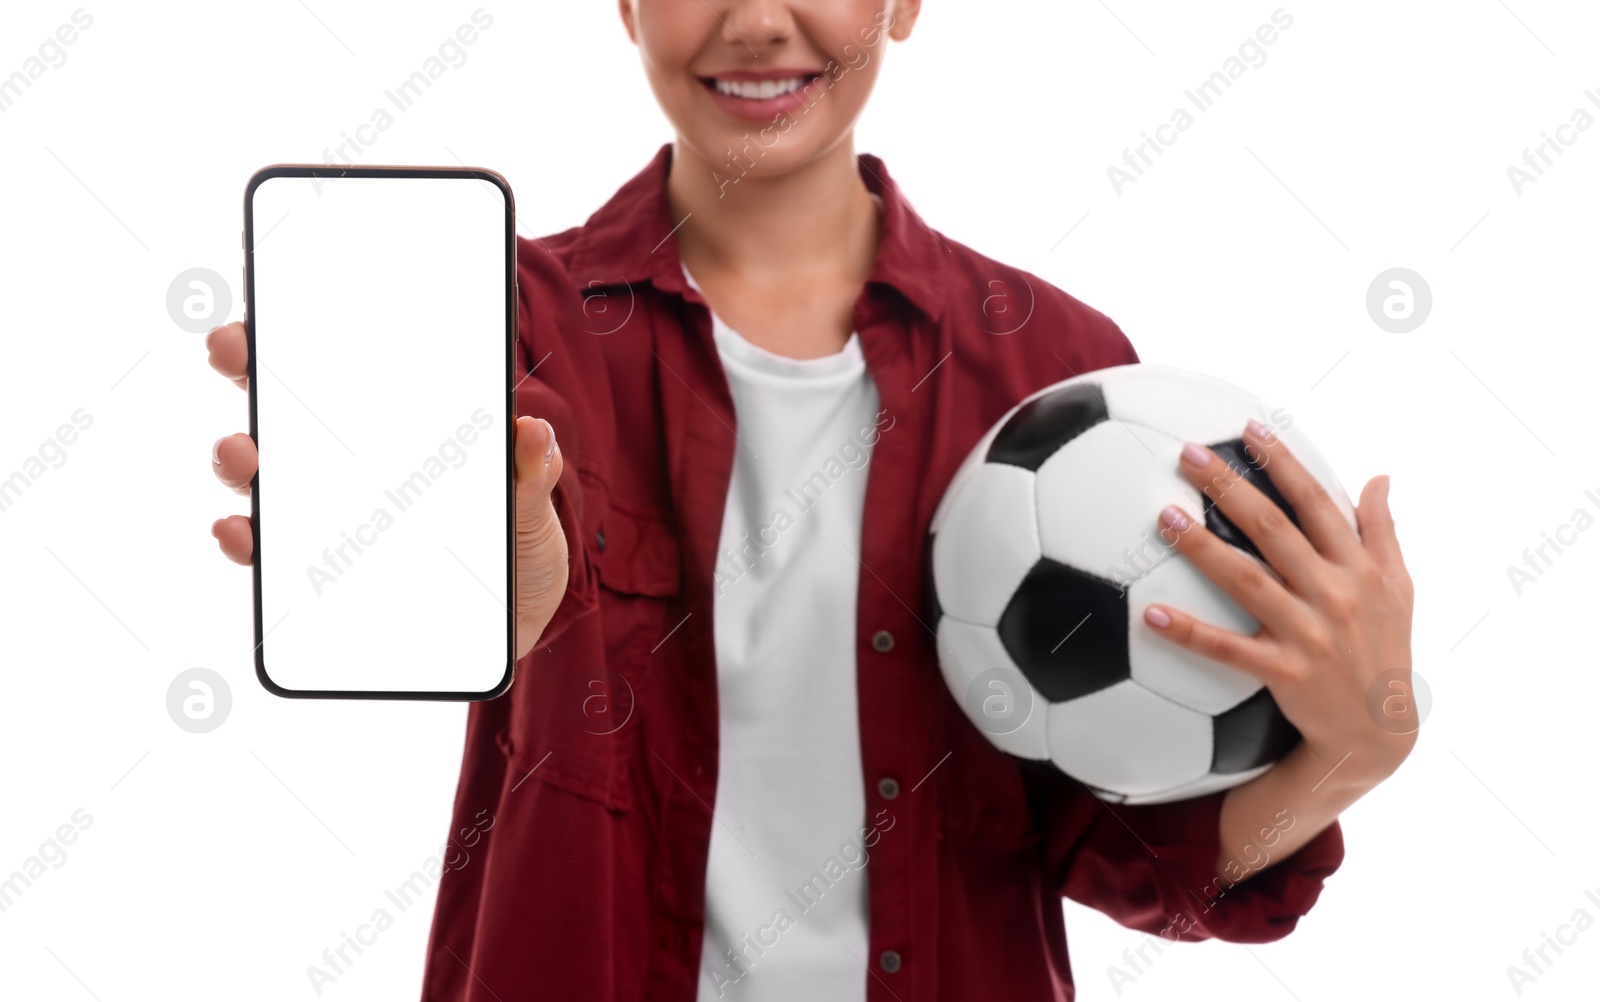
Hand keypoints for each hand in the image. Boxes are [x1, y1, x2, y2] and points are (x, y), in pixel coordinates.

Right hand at [205, 321, 569, 658]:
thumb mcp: (531, 498)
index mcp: (395, 424)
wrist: (513, 615)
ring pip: (261, 476)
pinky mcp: (317, 573)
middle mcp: (346, 461)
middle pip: (281, 405)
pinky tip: (240, 531)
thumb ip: (532, 468)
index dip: (297, 326)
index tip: (271, 299)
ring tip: (240, 451)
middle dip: (245, 368)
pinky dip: (245, 541)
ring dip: (238, 458)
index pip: (336, 363)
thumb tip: (533, 429)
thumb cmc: (514, 539)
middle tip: (231, 349)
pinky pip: (266, 553)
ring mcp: (326, 514)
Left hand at [1141, 418, 1416, 790]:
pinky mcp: (1285, 673)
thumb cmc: (1385, 650)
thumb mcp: (1400, 588)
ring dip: (1203, 547)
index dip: (1283, 462)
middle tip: (1187, 454)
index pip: (1316, 502)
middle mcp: (1334, 593)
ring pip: (1247, 580)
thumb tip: (1380, 476)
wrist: (1379, 733)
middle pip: (1274, 529)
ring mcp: (1309, 633)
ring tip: (1163, 518)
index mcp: (1359, 567)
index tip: (1248, 427)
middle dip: (1231, 486)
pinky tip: (1151, 616)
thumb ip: (1384, 531)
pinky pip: (1228, 650)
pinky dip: (1190, 633)